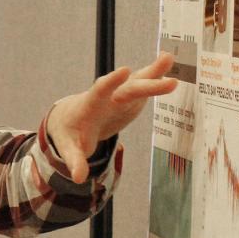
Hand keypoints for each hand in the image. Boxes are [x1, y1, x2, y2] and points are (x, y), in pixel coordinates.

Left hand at [47, 52, 176, 181]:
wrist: (70, 119)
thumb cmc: (69, 134)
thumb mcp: (69, 148)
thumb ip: (75, 161)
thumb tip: (79, 178)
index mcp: (89, 106)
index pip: (100, 92)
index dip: (111, 83)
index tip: (124, 71)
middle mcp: (107, 95)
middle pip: (127, 90)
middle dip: (146, 87)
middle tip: (169, 83)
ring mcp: (119, 94)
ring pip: (138, 82)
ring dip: (153, 73)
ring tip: (169, 59)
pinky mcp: (129, 96)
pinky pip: (143, 83)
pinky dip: (156, 73)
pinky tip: (169, 59)